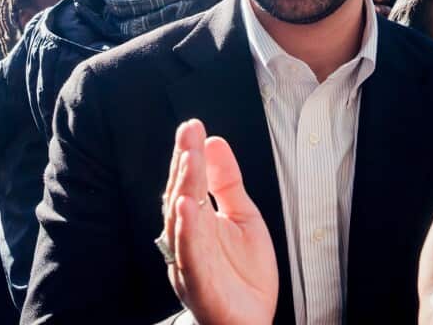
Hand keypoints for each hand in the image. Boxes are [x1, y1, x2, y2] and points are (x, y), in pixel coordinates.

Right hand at [162, 119, 276, 324]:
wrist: (251, 322)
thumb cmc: (243, 276)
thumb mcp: (243, 218)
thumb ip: (228, 182)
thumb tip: (214, 142)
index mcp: (197, 223)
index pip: (188, 183)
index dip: (188, 155)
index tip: (192, 127)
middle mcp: (187, 241)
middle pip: (181, 197)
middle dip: (185, 165)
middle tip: (189, 134)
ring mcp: (190, 263)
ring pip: (182, 224)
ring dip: (184, 190)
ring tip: (188, 161)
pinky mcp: (200, 286)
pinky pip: (190, 257)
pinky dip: (187, 233)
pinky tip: (188, 209)